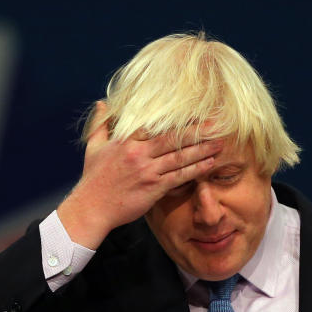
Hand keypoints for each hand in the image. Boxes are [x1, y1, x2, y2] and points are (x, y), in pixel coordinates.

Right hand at [57, 101, 222, 248]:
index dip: (178, 118)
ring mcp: (147, 171)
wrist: (90, 208)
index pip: (156, 124)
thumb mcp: (93, 146)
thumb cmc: (92, 178)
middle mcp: (139, 153)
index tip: (195, 112)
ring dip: (202, 150)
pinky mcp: (153, 188)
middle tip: (218, 124)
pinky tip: (209, 164)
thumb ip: (101, 123)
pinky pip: (179, 177)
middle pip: (173, 138)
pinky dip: (195, 170)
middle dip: (197, 131)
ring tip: (221, 143)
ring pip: (180, 157)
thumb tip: (103, 103)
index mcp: (126, 140)